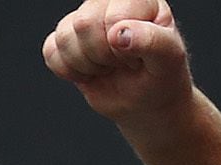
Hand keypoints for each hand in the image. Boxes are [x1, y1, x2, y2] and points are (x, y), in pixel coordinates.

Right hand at [42, 1, 192, 132]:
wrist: (146, 99)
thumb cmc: (161, 74)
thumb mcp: (169, 59)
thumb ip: (151, 41)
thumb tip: (118, 34)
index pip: (113, 17)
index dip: (122, 47)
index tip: (137, 58)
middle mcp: (108, 1)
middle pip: (84, 23)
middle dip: (101, 55)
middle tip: (121, 63)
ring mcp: (85, 18)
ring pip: (64, 37)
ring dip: (86, 64)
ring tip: (107, 66)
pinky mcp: (67, 39)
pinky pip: (51, 51)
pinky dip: (69, 71)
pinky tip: (89, 71)